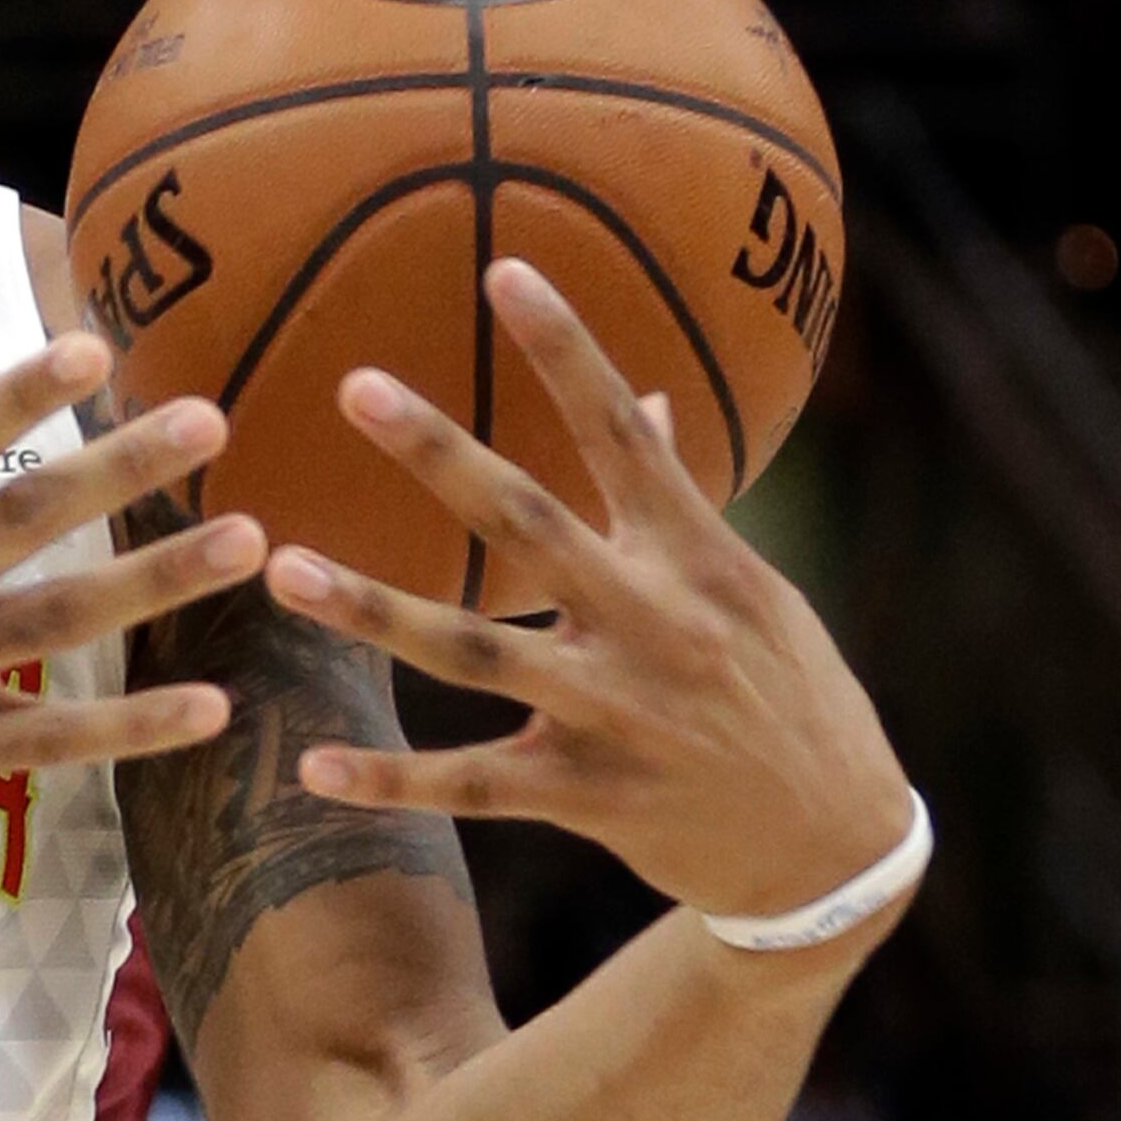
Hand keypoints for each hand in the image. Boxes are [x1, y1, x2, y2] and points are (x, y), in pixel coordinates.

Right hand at [0, 329, 260, 836]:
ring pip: (49, 625)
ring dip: (153, 582)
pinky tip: (209, 704)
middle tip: (212, 421)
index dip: (21, 392)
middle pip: (19, 521)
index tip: (94, 345)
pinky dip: (126, 730)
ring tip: (247, 542)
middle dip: (120, 468)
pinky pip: (37, 744)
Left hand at [261, 258, 914, 933]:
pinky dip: (391, 779)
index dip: (569, 351)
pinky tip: (310, 767)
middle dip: (441, 454)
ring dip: (374, 612)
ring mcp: (617, 712)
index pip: (626, 434)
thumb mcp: (755, 591)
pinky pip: (472, 784)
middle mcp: (653, 624)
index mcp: (697, 559)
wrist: (837, 850)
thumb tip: (647, 395)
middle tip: (356, 385)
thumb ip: (680, 501)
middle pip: (530, 524)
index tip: (505, 271)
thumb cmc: (788, 694)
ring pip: (475, 653)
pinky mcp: (590, 795)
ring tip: (283, 571)